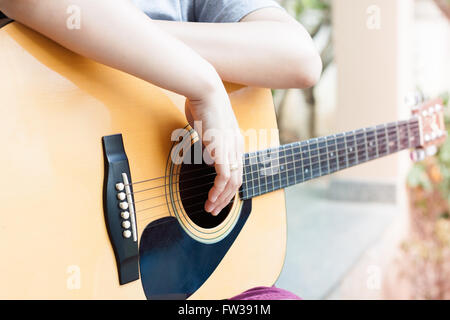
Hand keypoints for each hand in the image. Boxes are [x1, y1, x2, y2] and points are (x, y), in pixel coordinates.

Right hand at [185, 89, 243, 215]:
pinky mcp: (222, 149)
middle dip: (226, 199)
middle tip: (214, 209)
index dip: (228, 188)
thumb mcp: (208, 128)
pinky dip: (219, 190)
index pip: (236, 171)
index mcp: (234, 142)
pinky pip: (224, 176)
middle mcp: (236, 147)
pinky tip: (211, 197)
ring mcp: (231, 148)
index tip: (217, 197)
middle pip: (238, 181)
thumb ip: (211, 144)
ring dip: (222, 199)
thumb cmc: (203, 105)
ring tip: (211, 208)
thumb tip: (209, 159)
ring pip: (233, 182)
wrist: (206, 90)